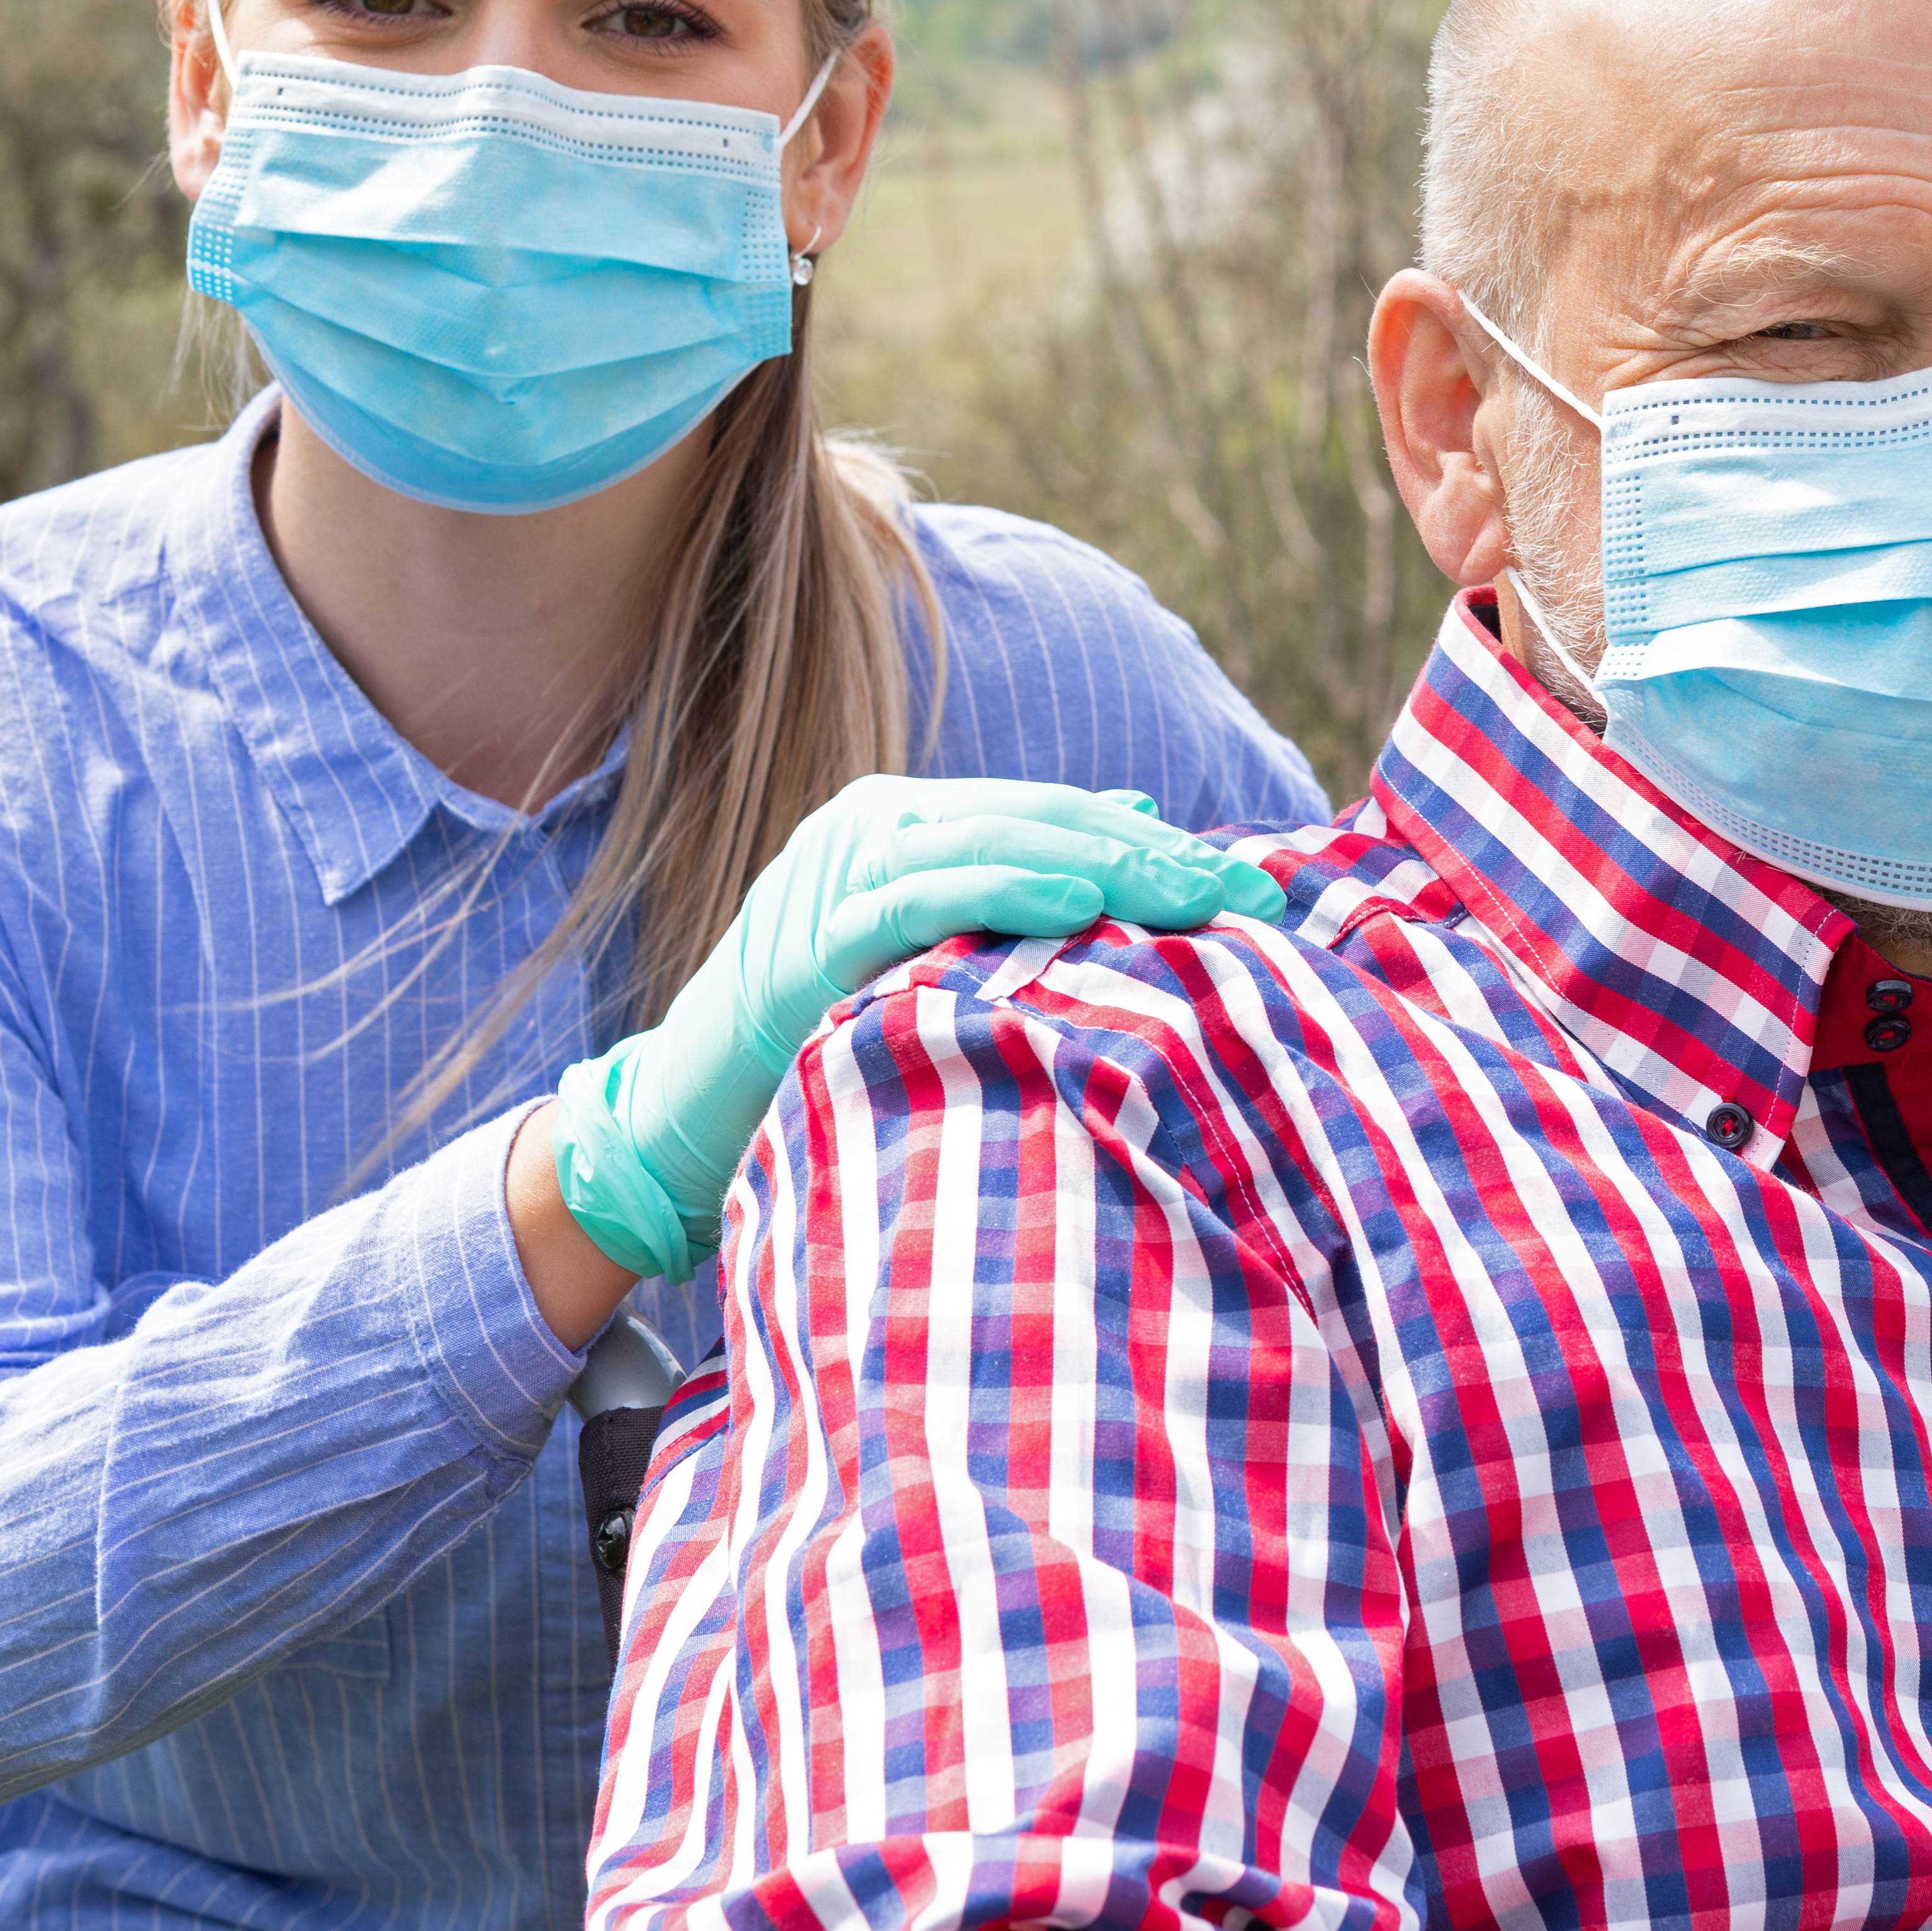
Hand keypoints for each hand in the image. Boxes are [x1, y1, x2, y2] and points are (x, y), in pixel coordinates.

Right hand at [549, 779, 1284, 1278]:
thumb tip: (1136, 821)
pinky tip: (1079, 902)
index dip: (1154, 845)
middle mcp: (869, 824)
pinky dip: (1002, 891)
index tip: (1252, 889)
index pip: (1054, 814)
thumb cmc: (822, 1042)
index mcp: (904, 821)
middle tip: (1249, 894)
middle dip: (1150, 856)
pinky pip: (918, 899)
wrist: (679, 1115)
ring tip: (1190, 890)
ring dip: (1101, 865)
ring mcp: (833, 872)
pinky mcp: (808, 937)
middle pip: (1037, 820)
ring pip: (988, 842)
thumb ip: (1018, 895)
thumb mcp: (933, 961)